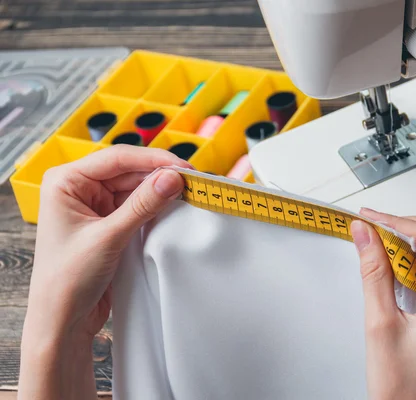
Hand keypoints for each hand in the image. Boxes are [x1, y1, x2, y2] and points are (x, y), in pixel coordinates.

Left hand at [19, 145, 191, 399]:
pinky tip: (175, 205)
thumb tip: (172, 178)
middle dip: (161, 175)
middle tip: (195, 181)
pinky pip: (138, 206)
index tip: (184, 167)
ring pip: (137, 188)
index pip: (117, 158)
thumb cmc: (67, 280)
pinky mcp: (110, 222)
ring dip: (161, 191)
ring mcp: (96, 205)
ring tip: (191, 192)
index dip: (153, 160)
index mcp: (66, 182)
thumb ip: (142, 205)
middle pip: (129, 171)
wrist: (62, 321)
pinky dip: (157, 206)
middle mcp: (80, 188)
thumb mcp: (108, 238)